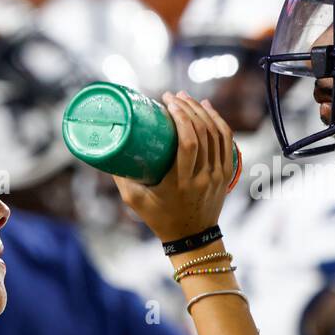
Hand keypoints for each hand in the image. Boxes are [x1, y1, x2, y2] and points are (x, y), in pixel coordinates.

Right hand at [112, 92, 235, 241]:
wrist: (192, 238)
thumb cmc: (159, 218)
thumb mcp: (134, 200)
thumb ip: (120, 175)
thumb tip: (107, 146)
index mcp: (181, 182)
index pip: (188, 142)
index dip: (181, 117)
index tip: (167, 102)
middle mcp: (203, 177)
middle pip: (203, 134)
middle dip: (189, 109)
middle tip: (174, 96)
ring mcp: (218, 175)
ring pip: (217, 134)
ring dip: (203, 111)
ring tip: (187, 98)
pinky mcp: (226, 173)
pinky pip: (227, 142)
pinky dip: (219, 122)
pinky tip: (208, 108)